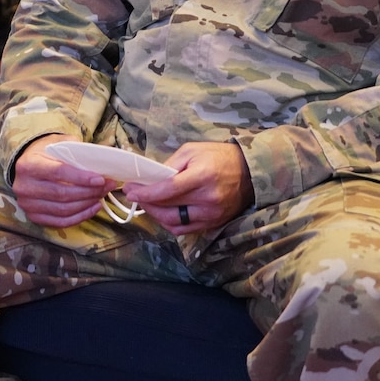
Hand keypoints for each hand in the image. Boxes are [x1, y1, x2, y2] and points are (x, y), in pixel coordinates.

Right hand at [11, 136, 114, 227]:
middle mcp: (25, 186)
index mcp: (29, 165)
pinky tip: (93, 207)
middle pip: (62, 193)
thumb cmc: (45, 154)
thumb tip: (103, 158)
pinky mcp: (33, 216)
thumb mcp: (58, 143)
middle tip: (107, 186)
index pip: (58, 172)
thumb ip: (77, 150)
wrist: (26, 167)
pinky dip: (80, 216)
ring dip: (87, 204)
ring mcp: (27, 204)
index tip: (100, 179)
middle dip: (89, 191)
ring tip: (102, 195)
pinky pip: (61, 221)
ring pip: (64, 209)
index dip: (81, 178)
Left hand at [124, 141, 251, 235]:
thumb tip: (150, 178)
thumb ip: (170, 165)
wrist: (249, 172)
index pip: (167, 190)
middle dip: (146, 202)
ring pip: (174, 222)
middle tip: (134, 195)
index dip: (145, 193)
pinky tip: (162, 213)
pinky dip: (169, 223)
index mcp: (201, 177)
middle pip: (168, 208)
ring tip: (147, 203)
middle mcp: (207, 199)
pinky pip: (185, 229)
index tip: (129, 190)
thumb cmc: (219, 157)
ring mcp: (211, 214)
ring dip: (155, 214)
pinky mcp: (213, 223)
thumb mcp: (192, 151)